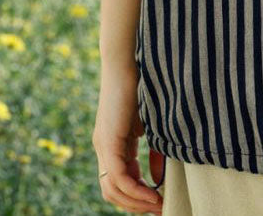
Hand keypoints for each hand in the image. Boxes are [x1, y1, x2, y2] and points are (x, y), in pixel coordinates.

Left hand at [92, 63, 163, 213]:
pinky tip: (153, 192)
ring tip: (158, 205)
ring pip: (113, 189)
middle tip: (159, 210)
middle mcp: (102, 149)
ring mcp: (103, 146)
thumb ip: (153, 152)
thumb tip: (156, 181)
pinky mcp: (108, 141)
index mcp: (112, 144)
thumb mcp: (150, 126)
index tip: (159, 203)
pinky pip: (119, 176)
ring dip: (136, 202)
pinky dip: (135, 190)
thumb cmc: (142, 86)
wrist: (128, 61)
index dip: (137, 198)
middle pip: (112, 192)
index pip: (119, 182)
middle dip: (136, 206)